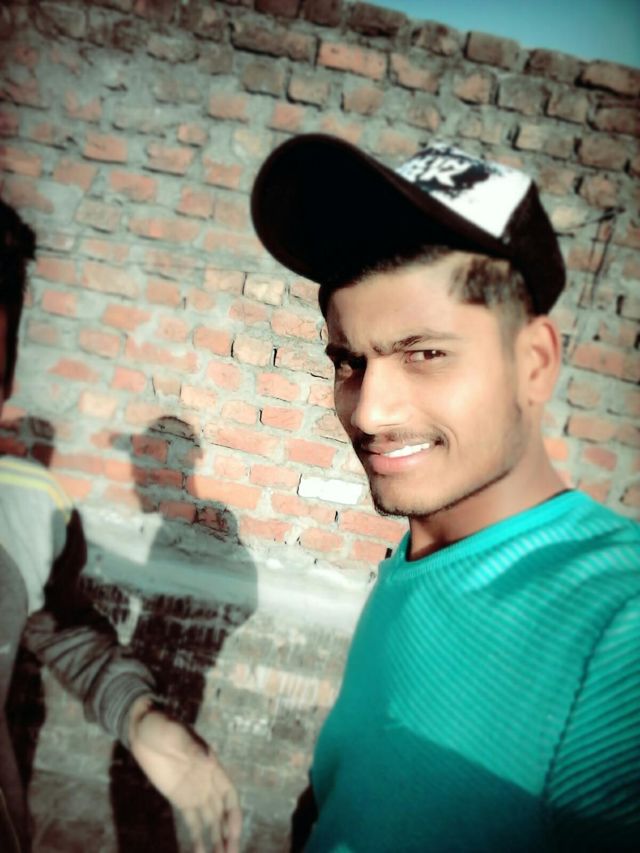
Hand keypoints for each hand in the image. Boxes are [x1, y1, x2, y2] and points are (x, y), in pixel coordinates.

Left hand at [127, 696, 241, 852]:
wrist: (142, 728)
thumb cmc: (161, 726)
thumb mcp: (175, 734)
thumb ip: (191, 748)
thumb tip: (209, 761)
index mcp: (210, 765)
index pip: (229, 794)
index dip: (233, 814)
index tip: (233, 833)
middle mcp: (207, 781)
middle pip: (222, 812)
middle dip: (228, 833)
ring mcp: (194, 791)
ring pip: (210, 820)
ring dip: (216, 839)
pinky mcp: (179, 798)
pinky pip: (192, 821)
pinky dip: (197, 838)